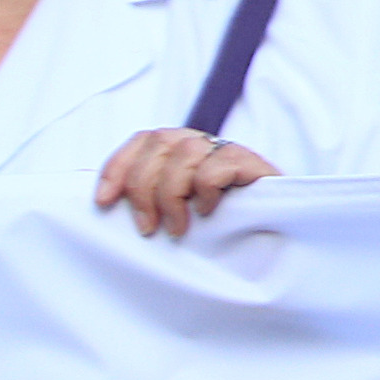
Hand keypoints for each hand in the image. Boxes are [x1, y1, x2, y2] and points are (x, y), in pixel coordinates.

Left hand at [94, 127, 276, 236]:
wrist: (275, 238)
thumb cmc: (220, 228)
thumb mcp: (174, 212)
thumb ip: (148, 198)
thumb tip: (106, 202)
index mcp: (178, 148)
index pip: (142, 140)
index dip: (117, 168)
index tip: (103, 203)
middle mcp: (201, 143)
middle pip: (158, 143)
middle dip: (142, 189)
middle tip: (148, 228)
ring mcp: (227, 151)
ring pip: (185, 151)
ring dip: (172, 195)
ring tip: (178, 227)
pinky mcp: (252, 164)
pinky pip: (216, 166)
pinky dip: (205, 190)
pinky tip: (208, 210)